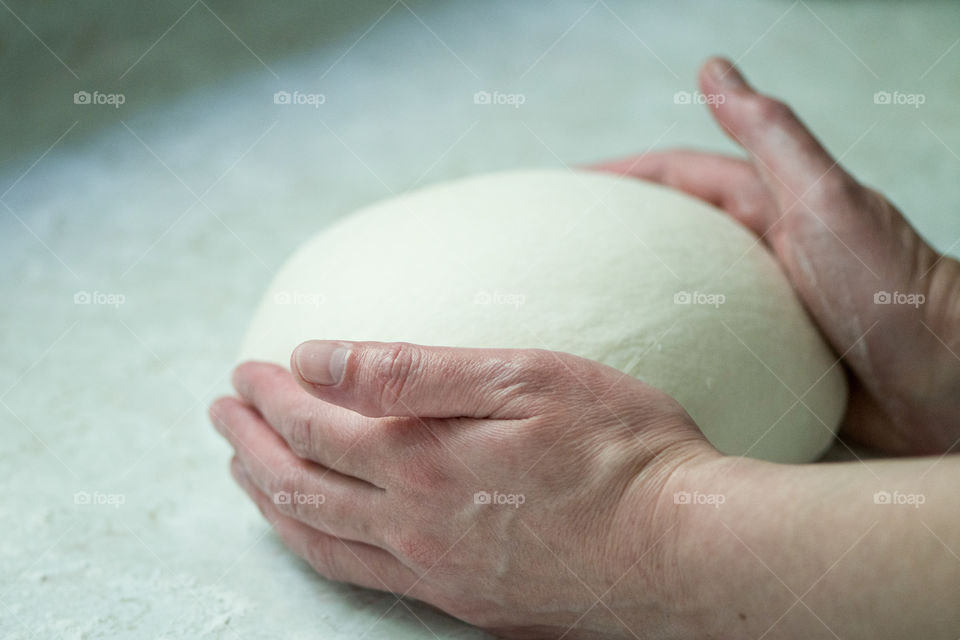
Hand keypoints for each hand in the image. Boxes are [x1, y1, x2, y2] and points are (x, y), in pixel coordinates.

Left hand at [210, 340, 716, 637]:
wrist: (684, 551)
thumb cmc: (620, 450)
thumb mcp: (523, 379)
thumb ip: (413, 371)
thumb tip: (318, 357)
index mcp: (421, 464)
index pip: (314, 426)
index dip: (269, 397)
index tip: (245, 371)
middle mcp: (413, 528)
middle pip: (299, 487)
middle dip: (249, 446)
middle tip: (220, 415)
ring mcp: (436, 574)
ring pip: (321, 540)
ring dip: (272, 502)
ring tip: (245, 475)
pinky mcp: (465, 602)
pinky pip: (364, 579)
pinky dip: (320, 548)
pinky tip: (320, 536)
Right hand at [593, 57, 959, 455]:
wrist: (946, 385)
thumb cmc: (891, 289)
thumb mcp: (823, 200)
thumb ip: (769, 136)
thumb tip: (714, 67)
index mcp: (770, 208)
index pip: (679, 177)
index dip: (622, 176)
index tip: (564, 188)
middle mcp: (760, 254)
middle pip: (670, 234)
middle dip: (615, 233)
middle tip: (555, 247)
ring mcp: (761, 307)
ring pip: (678, 293)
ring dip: (630, 294)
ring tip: (574, 310)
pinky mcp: (764, 359)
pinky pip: (698, 346)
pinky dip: (662, 345)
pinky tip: (630, 363)